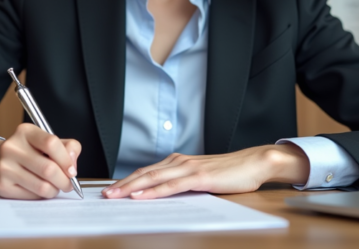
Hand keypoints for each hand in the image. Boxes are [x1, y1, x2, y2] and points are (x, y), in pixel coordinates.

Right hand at [0, 123, 80, 198]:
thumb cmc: (28, 151)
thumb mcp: (46, 141)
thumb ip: (67, 147)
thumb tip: (72, 164)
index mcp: (25, 132)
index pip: (51, 143)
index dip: (66, 159)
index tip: (72, 170)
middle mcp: (12, 147)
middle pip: (48, 169)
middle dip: (64, 180)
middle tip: (68, 184)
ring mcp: (5, 167)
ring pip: (42, 186)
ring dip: (54, 190)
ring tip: (55, 187)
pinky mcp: (2, 185)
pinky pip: (32, 196)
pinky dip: (41, 195)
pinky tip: (39, 189)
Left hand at [102, 144, 308, 199]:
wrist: (254, 163)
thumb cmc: (230, 172)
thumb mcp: (201, 177)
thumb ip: (183, 182)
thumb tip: (164, 194)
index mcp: (179, 162)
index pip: (147, 172)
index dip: (127, 181)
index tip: (111, 190)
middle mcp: (180, 162)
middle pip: (145, 174)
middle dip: (122, 184)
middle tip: (104, 195)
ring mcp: (188, 168)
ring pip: (153, 178)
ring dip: (132, 187)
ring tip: (115, 195)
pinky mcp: (199, 177)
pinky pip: (171, 185)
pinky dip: (153, 191)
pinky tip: (142, 196)